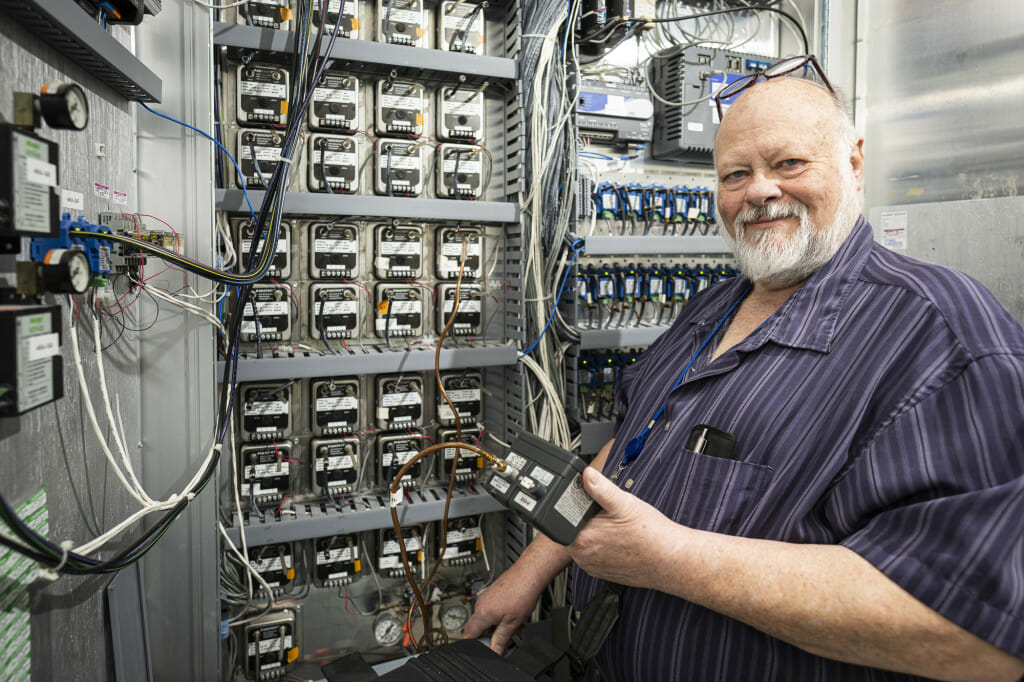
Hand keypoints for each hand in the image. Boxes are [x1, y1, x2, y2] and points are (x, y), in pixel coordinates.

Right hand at [463, 563, 541, 652]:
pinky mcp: (493, 593)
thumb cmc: (522, 593)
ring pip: (490, 619)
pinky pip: (494, 610)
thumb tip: (494, 651)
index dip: (474, 645)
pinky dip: (503, 617)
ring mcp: (487, 598)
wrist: (529, 573)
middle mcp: (481, 604)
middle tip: (507, 639)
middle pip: (481, 628)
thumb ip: (500, 639)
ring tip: (517, 627)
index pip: (468, 635)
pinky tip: (516, 617)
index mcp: (482, 613)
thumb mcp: (512, 623)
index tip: (485, 649)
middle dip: (494, 635)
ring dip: (501, 626)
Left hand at [567, 467, 680, 590]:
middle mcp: (582, 557)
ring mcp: (592, 567)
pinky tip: (620, 540)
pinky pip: (595, 554)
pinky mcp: (602, 572)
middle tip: (610, 515)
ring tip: (617, 528)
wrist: (672, 560)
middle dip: (588, 518)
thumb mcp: (625, 503)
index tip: (592, 502)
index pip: (564, 516)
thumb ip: (601, 488)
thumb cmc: (652, 535)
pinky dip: (603, 545)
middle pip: (574, 528)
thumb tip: (586, 474)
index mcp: (581, 538)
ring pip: (585, 541)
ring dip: (596, 532)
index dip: (577, 504)